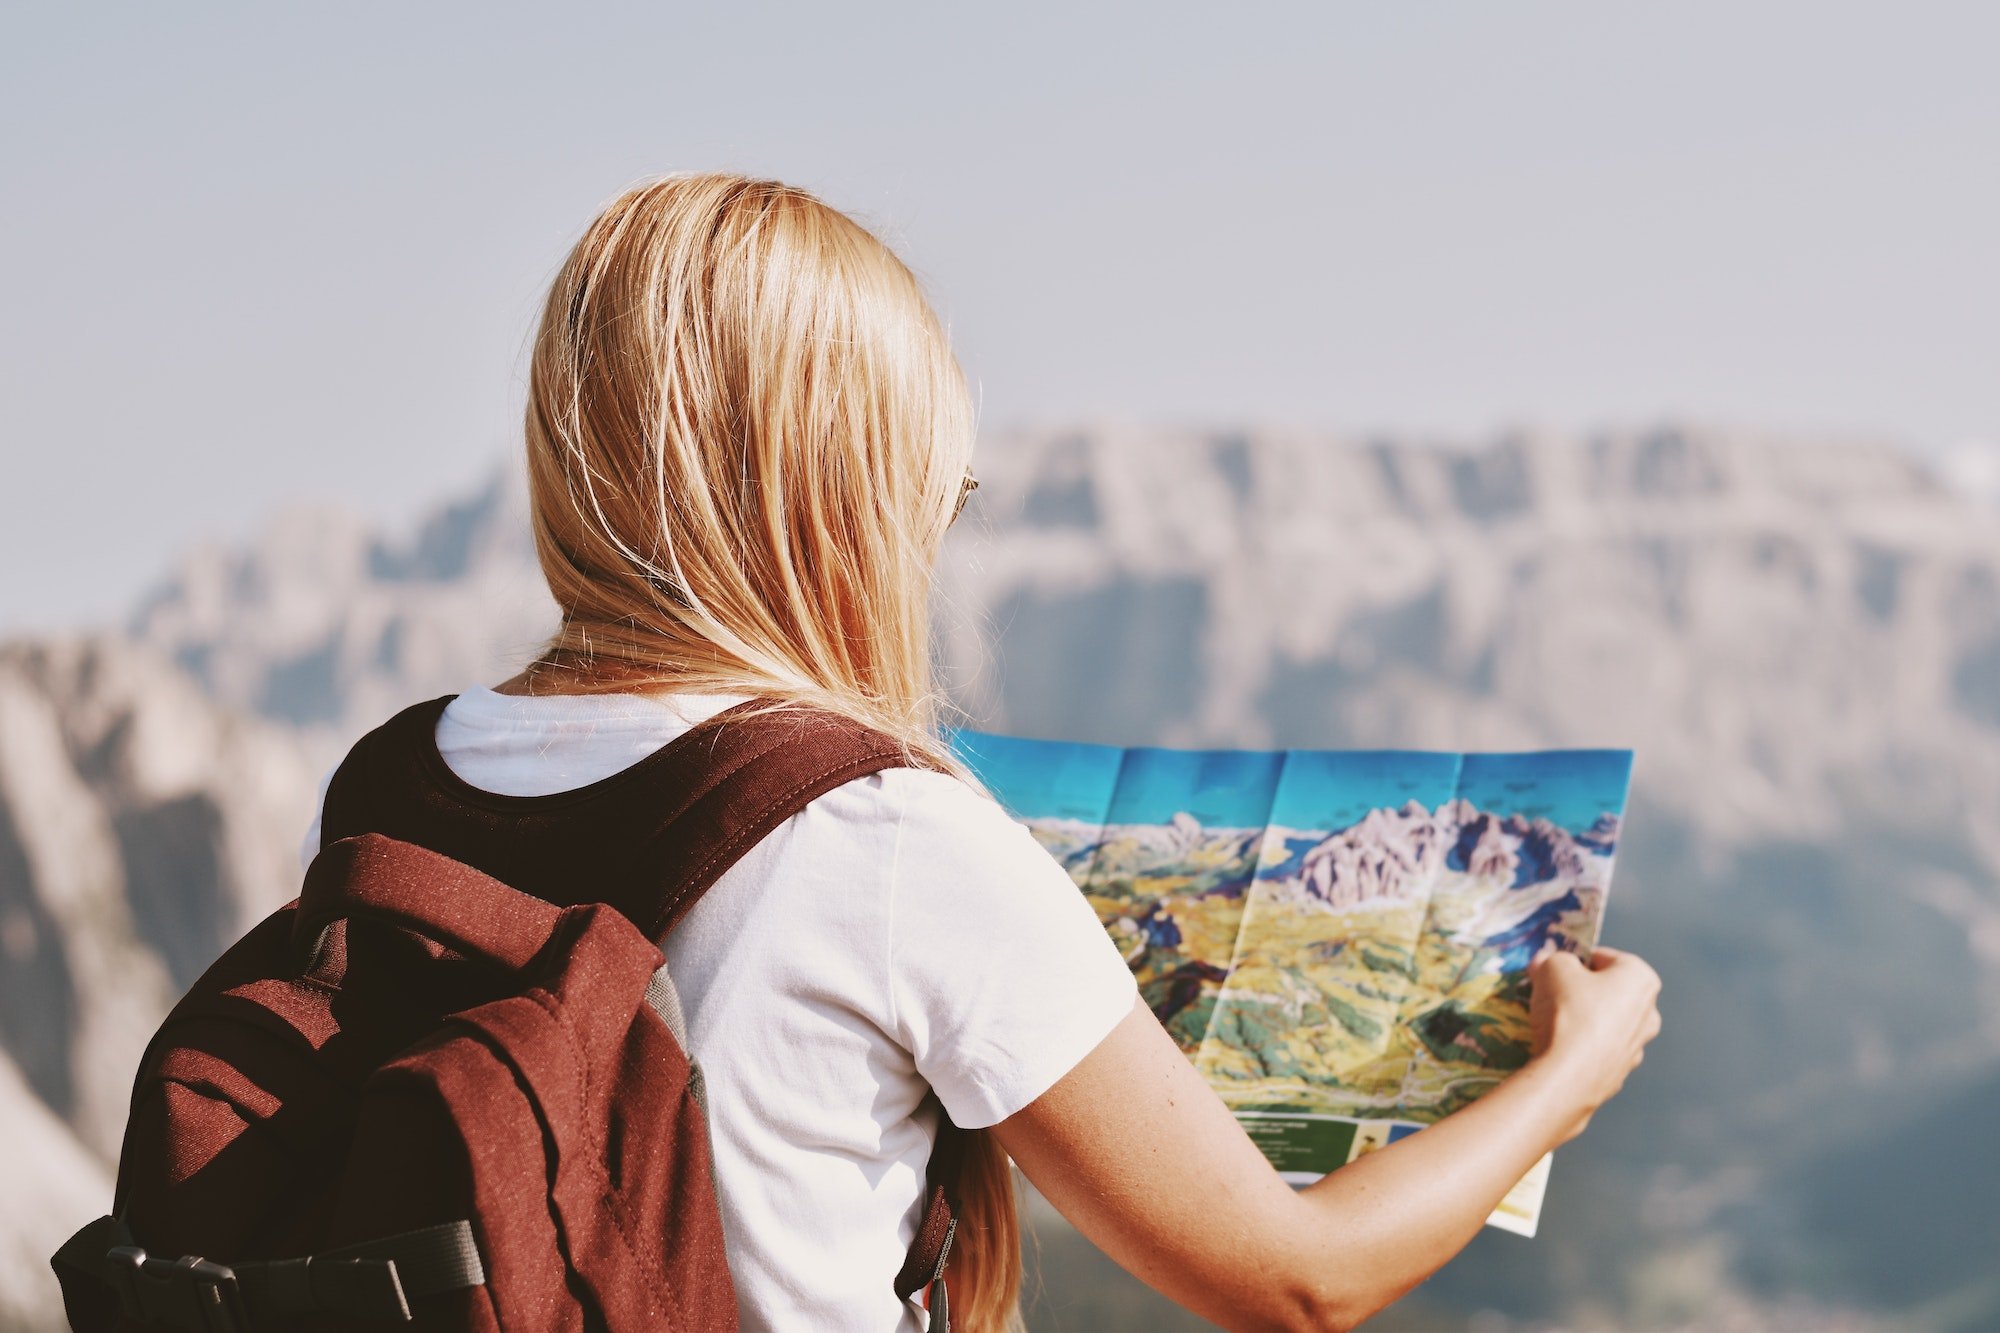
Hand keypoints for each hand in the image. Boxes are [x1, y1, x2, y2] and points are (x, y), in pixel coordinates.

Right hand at [1525, 943, 1661, 1142]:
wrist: (1569, 1075)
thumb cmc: (1568, 1011)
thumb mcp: (1552, 967)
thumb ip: (1552, 958)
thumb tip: (1546, 961)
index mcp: (1641, 978)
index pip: (1602, 957)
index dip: (1573, 961)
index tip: (1552, 971)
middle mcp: (1649, 1012)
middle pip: (1607, 991)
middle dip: (1580, 990)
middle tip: (1550, 995)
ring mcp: (1638, 1046)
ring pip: (1604, 1022)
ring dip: (1582, 1019)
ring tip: (1550, 1023)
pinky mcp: (1621, 1074)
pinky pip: (1598, 1050)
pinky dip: (1582, 1047)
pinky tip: (1560, 1049)